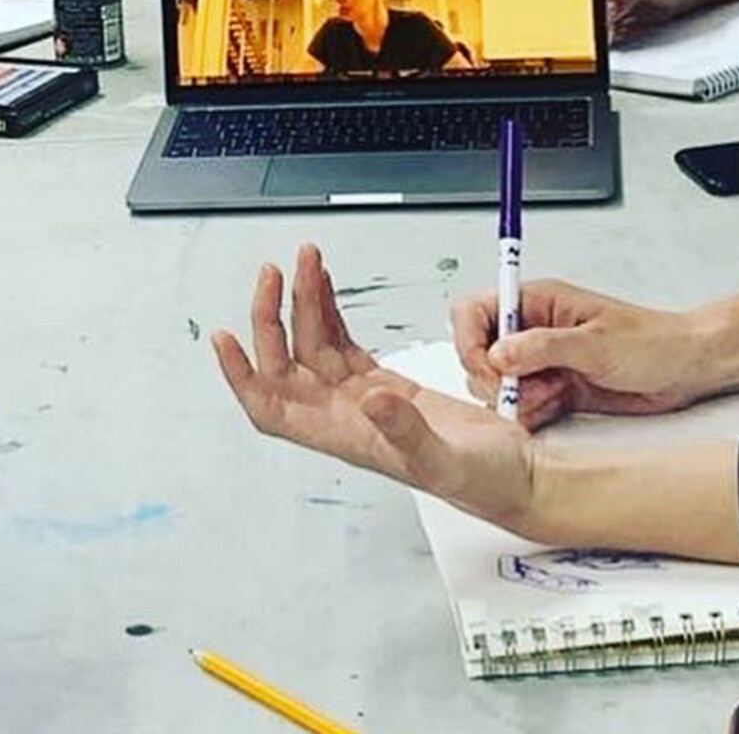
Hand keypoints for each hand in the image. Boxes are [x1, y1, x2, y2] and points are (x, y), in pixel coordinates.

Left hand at [214, 246, 540, 530]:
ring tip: (304, 259)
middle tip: (274, 271)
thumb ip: (404, 430)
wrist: (514, 474)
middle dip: (272, 317)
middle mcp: (344, 416)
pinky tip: (325, 284)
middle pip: (287, 362)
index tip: (224, 339)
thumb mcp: (444, 458)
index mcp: (345, 437)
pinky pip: (343, 340)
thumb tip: (370, 400)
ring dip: (304, 302)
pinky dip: (330, 309)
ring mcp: (363, 397)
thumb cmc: (481, 479)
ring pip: (315, 343)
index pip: (271, 408)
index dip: (241, 376)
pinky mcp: (386, 382)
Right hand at [448, 278, 711, 431]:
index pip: (476, 312)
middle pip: (479, 354)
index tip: (488, 367)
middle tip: (524, 390)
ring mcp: (541, 362)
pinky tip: (560, 405)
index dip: (470, 340)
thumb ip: (544, 347)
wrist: (685, 369)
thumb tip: (498, 352)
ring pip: (497, 386)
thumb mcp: (597, 342)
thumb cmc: (653, 342)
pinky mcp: (552, 389)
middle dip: (495, 379)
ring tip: (553, 394)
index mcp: (537, 303)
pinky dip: (532, 413)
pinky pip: (521, 406)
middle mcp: (533, 331)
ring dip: (517, 399)